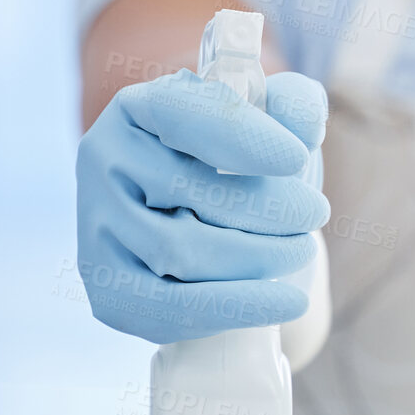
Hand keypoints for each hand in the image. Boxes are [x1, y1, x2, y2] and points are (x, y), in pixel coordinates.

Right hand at [76, 69, 329, 342]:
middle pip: (184, 188)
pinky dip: (237, 307)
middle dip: (266, 205)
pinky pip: (170, 308)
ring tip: (302, 249)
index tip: (296, 158)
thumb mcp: (275, 124)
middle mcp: (104, 163)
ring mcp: (99, 230)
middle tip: (315, 213)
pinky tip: (290, 301)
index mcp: (140, 109)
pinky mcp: (109, 291)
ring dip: (258, 255)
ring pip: (180, 251)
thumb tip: (301, 126)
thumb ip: (294, 105)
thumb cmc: (249, 170)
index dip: (238, 134)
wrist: (222, 240)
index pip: (179, 112)